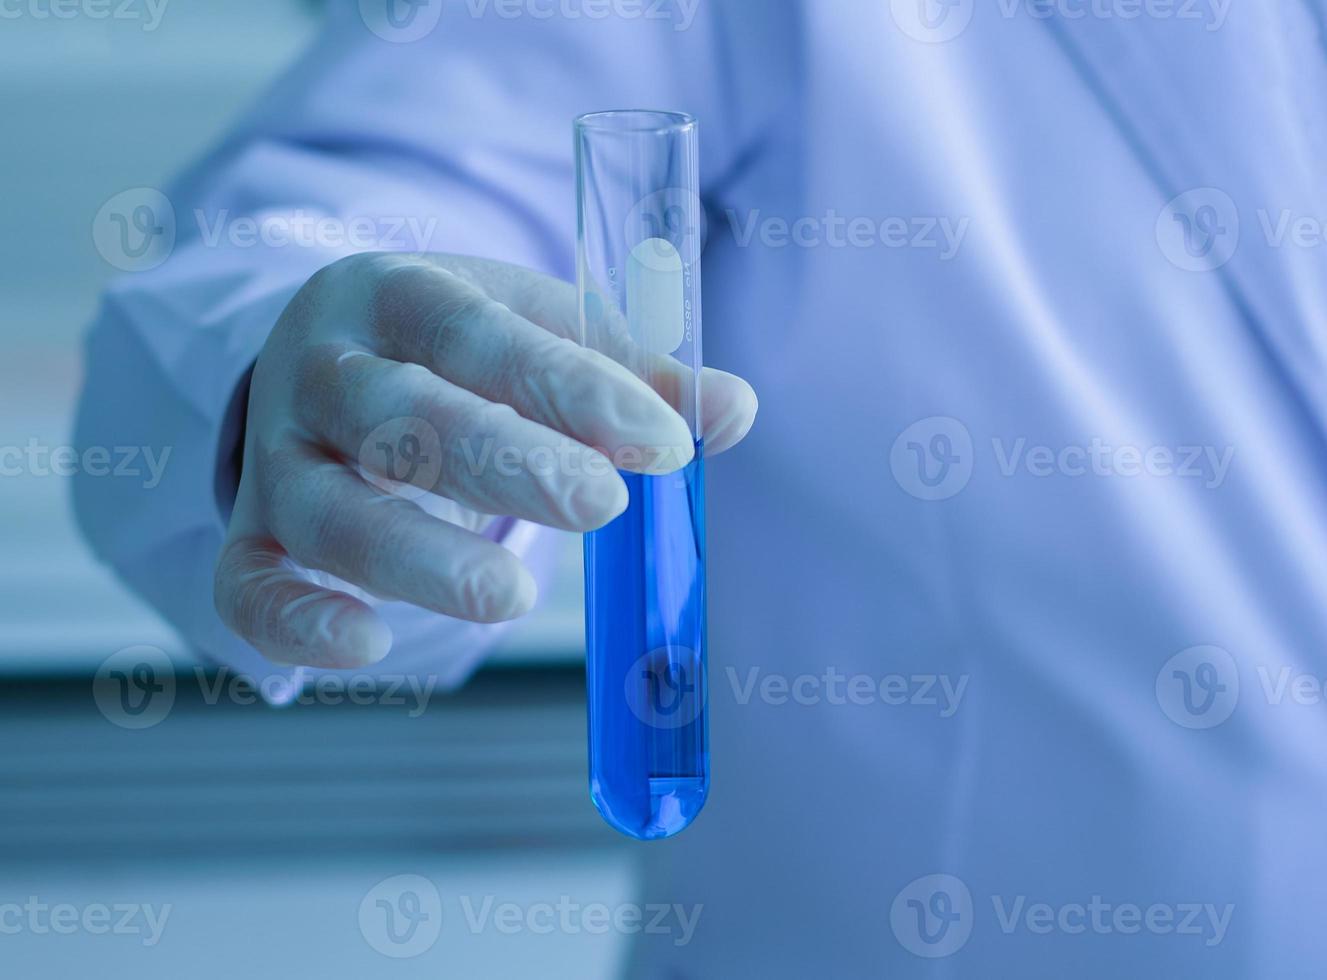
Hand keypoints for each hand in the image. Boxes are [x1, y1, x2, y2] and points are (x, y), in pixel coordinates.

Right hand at [214, 252, 756, 667]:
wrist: (337, 353)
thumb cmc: (461, 349)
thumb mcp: (542, 331)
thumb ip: (636, 373)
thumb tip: (735, 411)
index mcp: (396, 293)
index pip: (476, 331)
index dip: (568, 385)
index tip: (663, 442)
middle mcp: (322, 368)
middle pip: (399, 416)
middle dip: (504, 463)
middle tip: (603, 506)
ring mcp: (275, 454)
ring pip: (328, 509)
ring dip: (417, 557)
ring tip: (514, 594)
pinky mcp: (253, 532)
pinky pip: (248, 586)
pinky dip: (297, 623)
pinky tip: (372, 645)